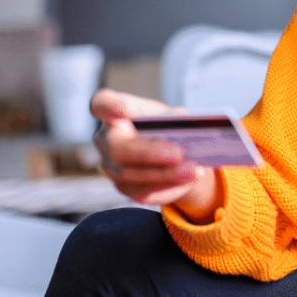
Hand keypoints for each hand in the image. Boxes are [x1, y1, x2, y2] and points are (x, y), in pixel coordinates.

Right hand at [90, 89, 203, 205]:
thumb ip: (173, 119)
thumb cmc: (163, 124)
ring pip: (133, 176)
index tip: (127, 111)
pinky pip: (144, 192)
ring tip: (195, 170)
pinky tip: (190, 181)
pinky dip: (169, 187)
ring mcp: (110, 167)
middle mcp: (105, 139)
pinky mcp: (124, 188)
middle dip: (150, 153)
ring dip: (167, 175)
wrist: (166, 151)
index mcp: (112, 110)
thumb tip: (186, 128)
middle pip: (119, 149)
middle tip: (179, 154)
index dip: (111, 107)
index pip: (101, 105)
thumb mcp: (168, 115)